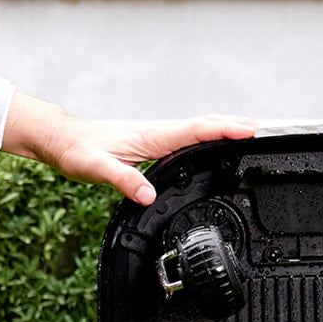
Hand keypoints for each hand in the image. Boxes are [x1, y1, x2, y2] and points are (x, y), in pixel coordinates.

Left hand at [1, 94, 254, 203]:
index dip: (222, 129)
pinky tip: (210, 146)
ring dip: (222, 130)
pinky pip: (185, 139)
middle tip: (261, 130)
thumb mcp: (96, 169)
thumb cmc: (76, 152)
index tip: (247, 129)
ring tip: (246, 135)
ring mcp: (154, 137)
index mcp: (150, 137)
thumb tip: (149, 196)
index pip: (194, 130)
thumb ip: (123, 181)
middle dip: (232, 125)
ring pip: (196, 130)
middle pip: (202, 126)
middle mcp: (156, 133)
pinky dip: (204, 138)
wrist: (61, 140)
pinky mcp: (150, 144)